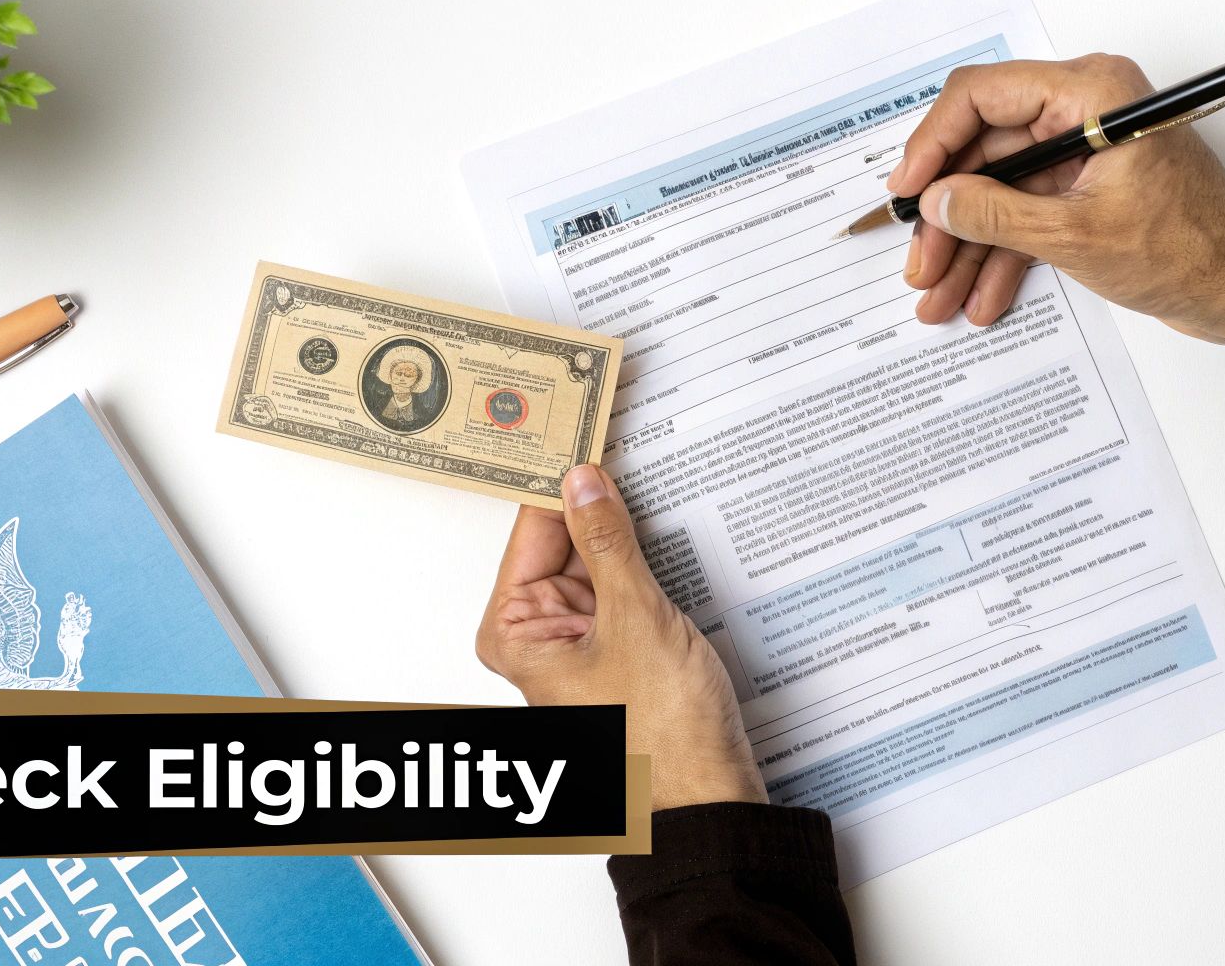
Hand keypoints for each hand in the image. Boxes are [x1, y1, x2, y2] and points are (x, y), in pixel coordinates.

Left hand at [476, 465, 765, 811]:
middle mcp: (537, 635)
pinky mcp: (616, 646)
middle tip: (617, 435)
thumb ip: (608, 542)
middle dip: (594, 498)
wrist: (709, 798)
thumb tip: (585, 482)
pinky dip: (641, 559)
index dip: (556, 476)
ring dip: (624, 530)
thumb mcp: (635, 618)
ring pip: (597, 559)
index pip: (531, 528)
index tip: (576, 424)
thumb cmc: (661, 738)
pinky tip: (663, 530)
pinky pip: (621, 584)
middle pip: (561, 539)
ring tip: (647, 482)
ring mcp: (578, 641)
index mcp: (515, 630)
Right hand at [888, 54, 1224, 347]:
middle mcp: (1084, 111)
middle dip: (948, 215)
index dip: (934, 144)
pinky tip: (981, 297)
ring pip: (999, 190)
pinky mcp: (1085, 188)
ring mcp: (1083, 151)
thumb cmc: (1189, 249)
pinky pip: (1025, 214)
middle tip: (919, 262)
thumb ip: (997, 214)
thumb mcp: (1075, 235)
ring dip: (967, 245)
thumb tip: (937, 201)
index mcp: (1091, 93)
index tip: (908, 192)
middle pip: (984, 151)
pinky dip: (1002, 254)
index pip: (982, 96)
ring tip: (938, 294)